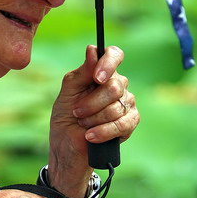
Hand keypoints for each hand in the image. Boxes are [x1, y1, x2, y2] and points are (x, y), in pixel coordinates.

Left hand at [47, 45, 138, 196]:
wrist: (68, 147)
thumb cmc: (66, 118)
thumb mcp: (67, 94)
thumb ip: (81, 73)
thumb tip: (92, 49)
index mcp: (101, 73)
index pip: (114, 55)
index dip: (108, 63)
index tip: (97, 78)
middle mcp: (117, 85)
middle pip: (114, 85)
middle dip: (91, 102)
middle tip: (77, 112)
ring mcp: (126, 103)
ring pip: (117, 106)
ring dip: (94, 119)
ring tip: (83, 125)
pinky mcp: (130, 122)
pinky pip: (123, 123)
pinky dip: (104, 131)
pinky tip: (91, 136)